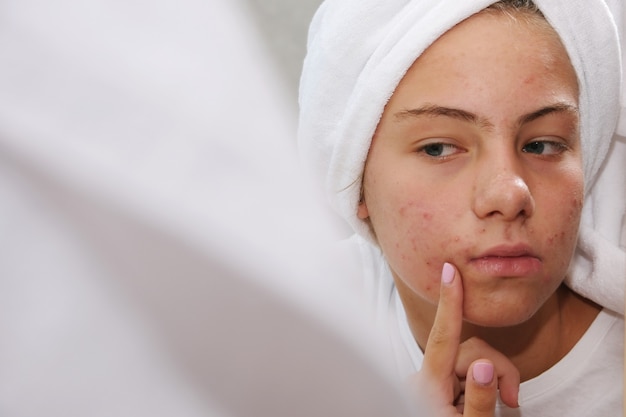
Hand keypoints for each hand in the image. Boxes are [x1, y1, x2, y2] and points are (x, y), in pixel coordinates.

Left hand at [408, 263, 519, 415]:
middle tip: (514, 399)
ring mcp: (429, 383)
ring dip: (489, 381)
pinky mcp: (434, 388)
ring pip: (469, 362)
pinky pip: (462, 375)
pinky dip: (478, 387)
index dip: (449, 302)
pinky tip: (477, 407)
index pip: (442, 338)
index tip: (448, 271)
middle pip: (469, 351)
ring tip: (498, 407)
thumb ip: (479, 401)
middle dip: (497, 368)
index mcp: (427, 387)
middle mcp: (424, 379)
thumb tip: (485, 366)